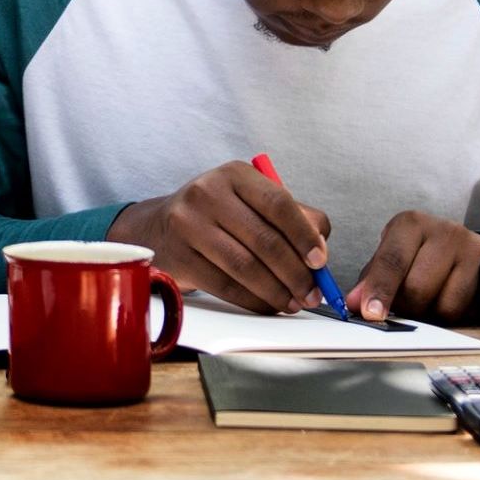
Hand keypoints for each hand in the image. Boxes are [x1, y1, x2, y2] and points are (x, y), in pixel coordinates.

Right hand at [107, 160, 330, 314]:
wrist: (158, 228)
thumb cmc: (218, 215)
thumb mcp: (251, 202)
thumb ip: (292, 217)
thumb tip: (320, 250)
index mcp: (235, 174)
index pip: (278, 203)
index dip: (304, 235)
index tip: (321, 261)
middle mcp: (209, 193)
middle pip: (264, 239)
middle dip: (295, 273)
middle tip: (312, 293)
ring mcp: (189, 224)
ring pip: (245, 266)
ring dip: (276, 291)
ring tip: (293, 303)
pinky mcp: (179, 256)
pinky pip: (225, 285)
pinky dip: (253, 300)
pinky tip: (268, 305)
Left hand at [344, 211, 479, 323]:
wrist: (470, 251)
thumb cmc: (423, 258)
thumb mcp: (396, 262)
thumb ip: (373, 281)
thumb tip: (355, 303)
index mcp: (410, 225)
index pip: (392, 261)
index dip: (380, 289)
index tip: (370, 313)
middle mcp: (442, 229)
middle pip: (416, 288)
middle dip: (409, 307)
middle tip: (410, 305)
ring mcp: (471, 245)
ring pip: (443, 305)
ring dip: (433, 314)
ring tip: (434, 299)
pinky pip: (467, 309)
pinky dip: (456, 315)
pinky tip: (454, 299)